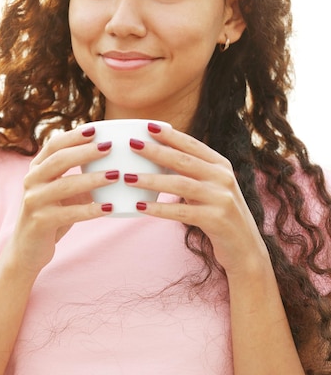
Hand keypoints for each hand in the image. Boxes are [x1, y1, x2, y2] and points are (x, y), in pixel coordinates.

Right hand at [8, 126, 118, 274]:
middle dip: (86, 151)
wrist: (26, 250)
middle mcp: (31, 181)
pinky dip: (91, 210)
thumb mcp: (64, 194)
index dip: (74, 136)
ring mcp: (33, 201)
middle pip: (59, 160)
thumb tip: (116, 165)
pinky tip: (110, 207)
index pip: (54, 145)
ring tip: (116, 175)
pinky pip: (69, 213)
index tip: (96, 128)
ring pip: (65, 185)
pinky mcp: (40, 222)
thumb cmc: (51, 215)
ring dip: (93, 179)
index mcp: (36, 169)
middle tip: (109, 147)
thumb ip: (81, 179)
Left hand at [126, 123, 269, 276]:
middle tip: (132, 145)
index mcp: (221, 165)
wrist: (246, 249)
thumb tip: (157, 157)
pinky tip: (140, 206)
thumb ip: (192, 173)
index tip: (147, 126)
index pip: (192, 144)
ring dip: (152, 180)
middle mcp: (223, 177)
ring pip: (180, 184)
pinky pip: (182, 211)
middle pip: (184, 160)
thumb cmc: (219, 214)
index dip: (170, 135)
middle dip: (156, 151)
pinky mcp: (216, 219)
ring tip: (128, 178)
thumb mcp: (211, 188)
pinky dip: (159, 208)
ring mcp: (222, 198)